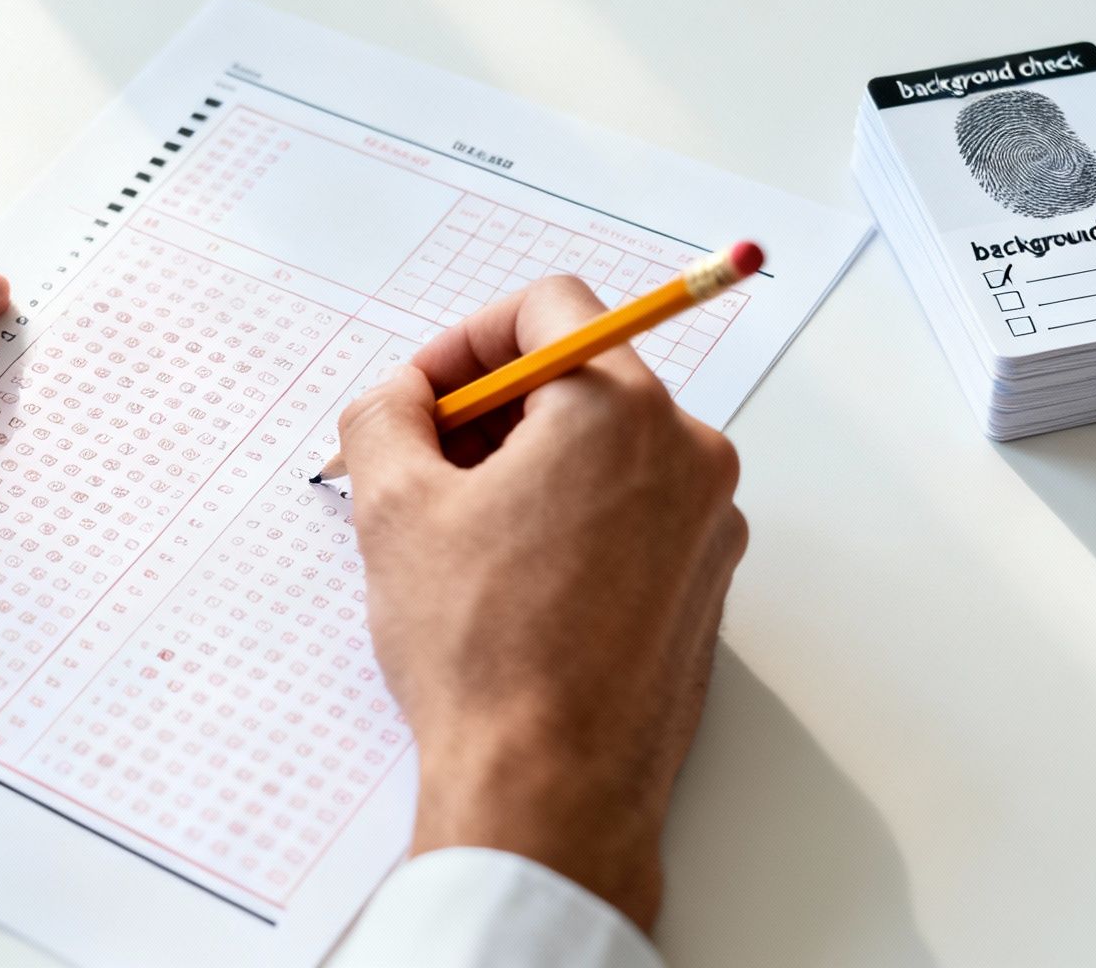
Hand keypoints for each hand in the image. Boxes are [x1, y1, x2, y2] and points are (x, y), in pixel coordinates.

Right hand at [337, 275, 746, 928]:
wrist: (550, 788)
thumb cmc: (483, 653)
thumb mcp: (395, 509)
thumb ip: (386, 415)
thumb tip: (398, 397)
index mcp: (620, 410)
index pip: (551, 306)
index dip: (467, 338)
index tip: (424, 393)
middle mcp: (688, 453)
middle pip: (582, 377)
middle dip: (491, 408)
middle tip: (421, 464)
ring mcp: (710, 524)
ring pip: (608, 449)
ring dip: (528, 465)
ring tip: (457, 533)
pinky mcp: (707, 585)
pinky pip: (636, 513)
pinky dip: (573, 518)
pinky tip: (509, 580)